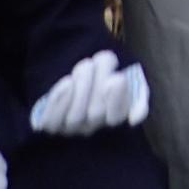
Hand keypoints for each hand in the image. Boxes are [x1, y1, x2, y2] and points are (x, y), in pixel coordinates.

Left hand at [30, 50, 150, 135]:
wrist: (77, 68)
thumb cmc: (105, 72)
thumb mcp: (128, 76)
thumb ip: (138, 93)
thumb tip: (135, 119)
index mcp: (114, 115)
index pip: (117, 116)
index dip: (117, 100)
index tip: (116, 78)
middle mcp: (92, 126)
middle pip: (96, 113)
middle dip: (95, 84)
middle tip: (95, 61)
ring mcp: (70, 127)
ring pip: (75, 117)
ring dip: (80, 87)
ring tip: (84, 66)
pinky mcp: (50, 124)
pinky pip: (52, 120)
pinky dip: (60, 100)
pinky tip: (67, 82)